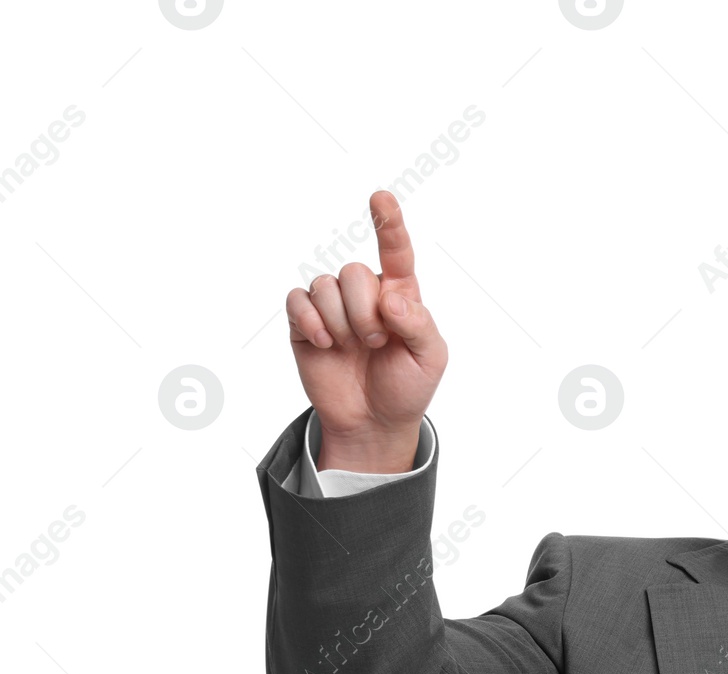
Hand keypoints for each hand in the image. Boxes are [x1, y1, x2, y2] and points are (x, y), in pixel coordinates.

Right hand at [285, 190, 447, 470]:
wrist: (373, 422)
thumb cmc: (406, 387)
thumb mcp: (429, 359)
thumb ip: (419, 324)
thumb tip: (392, 298)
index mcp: (400, 294)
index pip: (396, 251)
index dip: (388, 223)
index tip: (381, 197)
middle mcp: (365, 293)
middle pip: (353, 271)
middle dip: (363, 311)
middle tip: (375, 343)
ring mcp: (333, 307)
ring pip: (325, 285)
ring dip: (340, 322)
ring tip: (353, 347)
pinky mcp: (304, 322)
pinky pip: (297, 300)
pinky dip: (311, 322)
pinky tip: (324, 343)